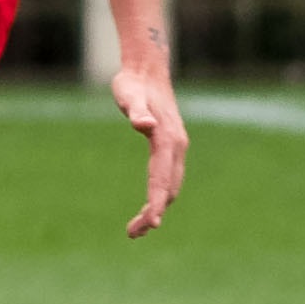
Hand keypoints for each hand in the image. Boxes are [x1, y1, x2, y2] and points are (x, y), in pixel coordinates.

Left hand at [110, 66, 188, 237]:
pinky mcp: (171, 147)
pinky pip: (168, 178)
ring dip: (157, 208)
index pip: (162, 178)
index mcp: (167, 139)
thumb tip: (142, 124)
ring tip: (136, 229)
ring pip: (171, 186)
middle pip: (169, 188)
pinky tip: (148, 207)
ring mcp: (176, 148)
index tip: (151, 224)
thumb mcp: (128, 94)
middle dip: (155, 213)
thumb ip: (135, 110)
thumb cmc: (133, 83)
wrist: (147, 69)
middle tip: (133, 233)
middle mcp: (176, 146)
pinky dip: (160, 196)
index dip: (157, 202)